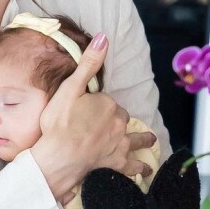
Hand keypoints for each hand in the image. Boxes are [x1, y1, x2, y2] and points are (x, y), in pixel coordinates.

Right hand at [30, 33, 155, 199]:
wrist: (58, 157)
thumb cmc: (60, 122)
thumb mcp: (70, 88)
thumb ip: (88, 64)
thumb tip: (103, 38)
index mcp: (108, 104)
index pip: (107, 100)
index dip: (97, 103)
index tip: (86, 107)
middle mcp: (119, 123)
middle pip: (121, 117)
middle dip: (116, 118)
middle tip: (108, 123)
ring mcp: (120, 144)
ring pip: (135, 139)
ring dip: (142, 139)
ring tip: (151, 139)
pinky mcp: (117, 164)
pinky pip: (133, 166)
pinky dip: (140, 168)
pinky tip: (144, 170)